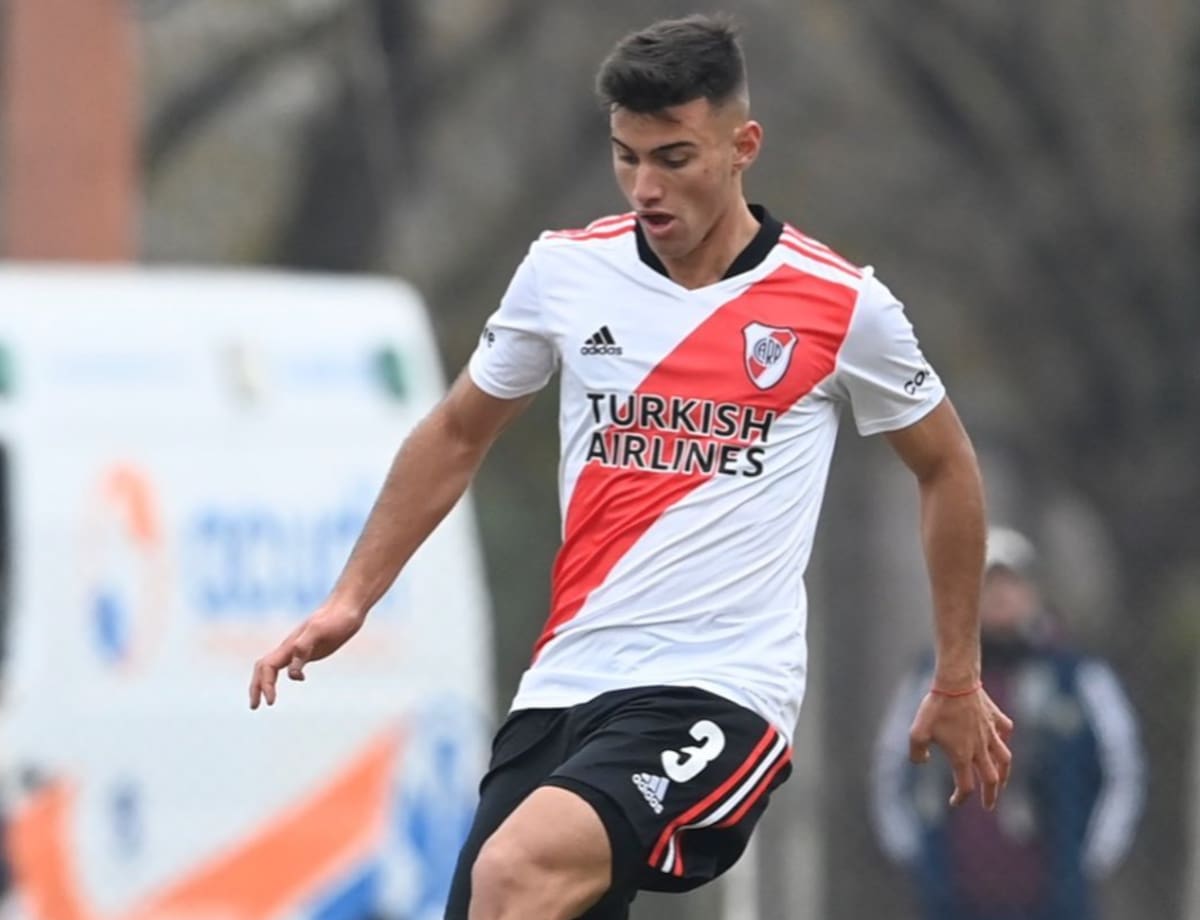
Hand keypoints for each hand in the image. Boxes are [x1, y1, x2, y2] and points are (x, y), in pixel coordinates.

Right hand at [248, 604, 364, 708]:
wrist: (348, 606)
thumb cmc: (335, 618)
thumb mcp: (319, 632)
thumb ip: (303, 649)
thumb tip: (293, 676)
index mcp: (290, 646)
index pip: (267, 668)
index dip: (265, 685)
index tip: (271, 703)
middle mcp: (291, 647)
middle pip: (263, 667)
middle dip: (256, 686)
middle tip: (255, 707)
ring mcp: (300, 647)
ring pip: (275, 665)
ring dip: (267, 682)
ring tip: (267, 699)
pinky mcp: (311, 647)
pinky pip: (292, 661)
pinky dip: (288, 673)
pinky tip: (299, 678)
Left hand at [908, 686, 1013, 809]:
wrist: (955, 683)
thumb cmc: (935, 708)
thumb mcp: (917, 732)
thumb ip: (917, 753)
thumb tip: (922, 762)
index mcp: (962, 756)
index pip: (965, 786)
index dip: (960, 798)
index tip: (954, 802)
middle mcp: (980, 748)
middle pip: (991, 779)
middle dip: (991, 795)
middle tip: (988, 805)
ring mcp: (991, 733)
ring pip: (1004, 759)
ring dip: (1004, 773)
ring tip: (1001, 780)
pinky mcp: (995, 718)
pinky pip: (1005, 731)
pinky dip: (1005, 738)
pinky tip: (1001, 739)